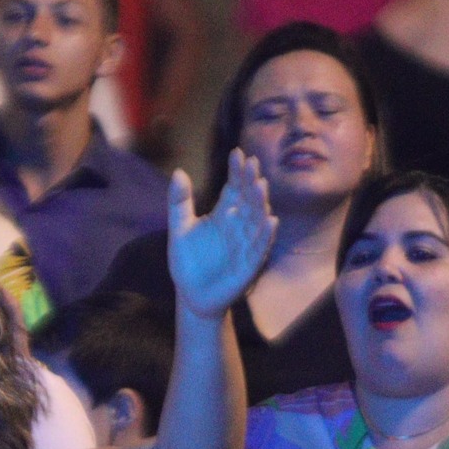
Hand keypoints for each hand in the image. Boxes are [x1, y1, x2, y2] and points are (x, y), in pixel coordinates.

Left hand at [167, 150, 274, 317]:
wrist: (192, 294)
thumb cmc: (187, 260)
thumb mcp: (179, 229)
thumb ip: (179, 202)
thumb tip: (178, 171)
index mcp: (223, 213)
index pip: (233, 188)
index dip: (236, 172)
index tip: (237, 154)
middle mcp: (239, 225)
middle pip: (248, 200)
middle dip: (250, 183)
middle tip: (252, 165)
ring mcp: (247, 243)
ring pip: (257, 220)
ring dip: (260, 204)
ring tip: (260, 186)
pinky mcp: (250, 263)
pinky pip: (261, 247)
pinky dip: (266, 235)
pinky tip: (270, 220)